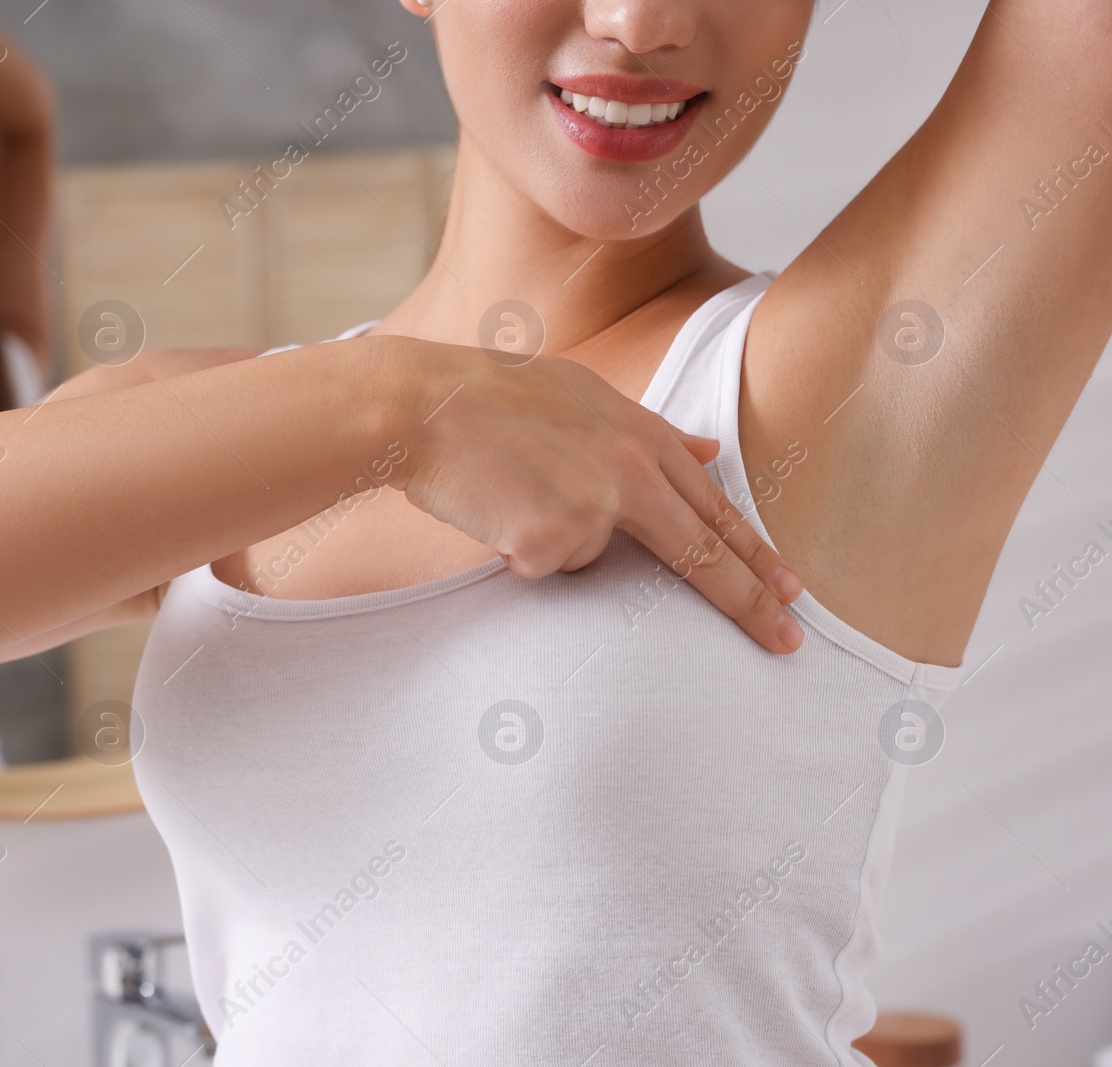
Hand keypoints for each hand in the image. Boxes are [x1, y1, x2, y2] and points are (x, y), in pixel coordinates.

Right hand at [392, 342, 805, 653]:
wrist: (426, 408)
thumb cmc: (491, 398)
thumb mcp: (583, 395)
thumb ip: (651, 429)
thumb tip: (708, 450)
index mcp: (641, 435)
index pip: (715, 506)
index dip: (756, 552)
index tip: (792, 588)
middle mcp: (631, 470)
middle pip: (703, 552)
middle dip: (751, 600)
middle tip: (788, 639)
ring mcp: (596, 505)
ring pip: (593, 560)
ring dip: (555, 540)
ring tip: (513, 492)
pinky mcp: (554, 538)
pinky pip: (544, 568)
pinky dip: (520, 550)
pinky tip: (497, 508)